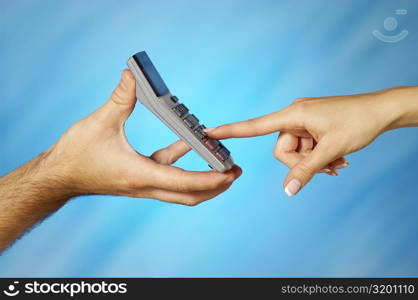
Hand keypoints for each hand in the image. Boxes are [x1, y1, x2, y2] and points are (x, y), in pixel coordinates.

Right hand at [41, 70, 241, 205]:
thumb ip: (119, 99)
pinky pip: (168, 174)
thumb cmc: (75, 155)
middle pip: (190, 195)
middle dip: (216, 186)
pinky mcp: (139, 179)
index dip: (209, 179)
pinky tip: (188, 143)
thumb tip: (131, 75)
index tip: (229, 173)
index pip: (183, 182)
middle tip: (235, 173)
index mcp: (139, 175)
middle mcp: (145, 185)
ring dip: (203, 180)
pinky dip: (182, 163)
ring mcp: (143, 184)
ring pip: (181, 190)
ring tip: (222, 164)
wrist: (58, 177)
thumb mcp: (99, 123)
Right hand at [206, 86, 417, 195]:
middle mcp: (294, 117)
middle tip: (328, 166)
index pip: (255, 125)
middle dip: (303, 164)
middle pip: (282, 151)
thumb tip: (288, 190)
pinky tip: (338, 159)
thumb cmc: (358, 121)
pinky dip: (319, 158)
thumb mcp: (331, 149)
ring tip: (338, 162)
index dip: (230, 131)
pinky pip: (306, 149)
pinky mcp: (312, 128)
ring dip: (315, 162)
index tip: (209, 132)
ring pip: (296, 153)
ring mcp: (304, 123)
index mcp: (293, 114)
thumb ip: (307, 171)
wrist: (382, 111)